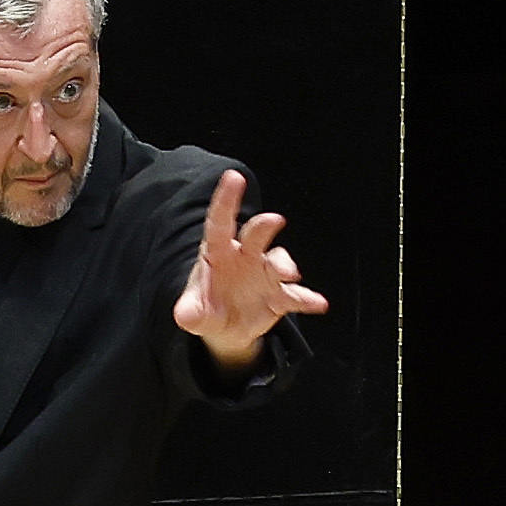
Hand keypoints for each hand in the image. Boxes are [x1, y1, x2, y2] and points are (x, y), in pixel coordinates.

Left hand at [172, 169, 326, 370]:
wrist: (227, 329)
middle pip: (255, 235)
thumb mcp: (195, 312)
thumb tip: (185, 316)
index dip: (226, 200)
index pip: (220, 222)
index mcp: (219, 252)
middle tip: (274, 220)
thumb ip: (190, 312)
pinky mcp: (279, 296)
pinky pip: (296, 295)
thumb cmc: (208, 307)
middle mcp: (245, 256)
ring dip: (284, 265)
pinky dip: (307, 298)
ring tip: (289, 274)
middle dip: (264, 226)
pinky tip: (319, 303)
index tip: (234, 177)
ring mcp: (264, 274)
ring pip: (278, 261)